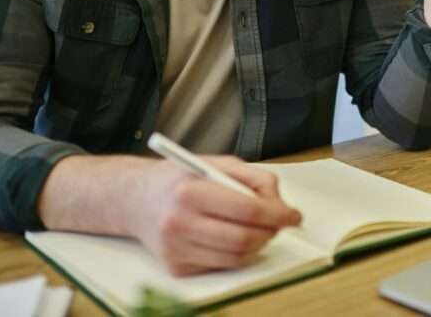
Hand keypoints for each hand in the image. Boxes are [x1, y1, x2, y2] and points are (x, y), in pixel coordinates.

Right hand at [129, 156, 301, 275]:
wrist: (137, 199)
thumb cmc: (182, 178)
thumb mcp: (217, 163)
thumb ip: (253, 178)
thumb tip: (281, 205)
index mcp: (190, 190)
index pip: (248, 209)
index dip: (278, 214)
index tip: (294, 215)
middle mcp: (179, 222)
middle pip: (244, 239)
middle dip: (271, 233)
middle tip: (279, 224)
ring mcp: (175, 249)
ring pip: (235, 258)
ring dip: (258, 245)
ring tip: (259, 230)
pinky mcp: (175, 267)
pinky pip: (220, 265)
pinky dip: (236, 254)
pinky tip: (232, 237)